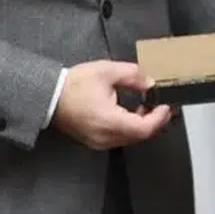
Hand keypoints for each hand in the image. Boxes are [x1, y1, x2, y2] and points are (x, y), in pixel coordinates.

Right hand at [51, 60, 171, 149]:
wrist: (48, 96)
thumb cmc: (75, 84)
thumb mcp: (107, 71)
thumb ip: (133, 76)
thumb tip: (151, 83)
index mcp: (109, 121)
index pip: (143, 128)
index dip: (159, 118)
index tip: (166, 105)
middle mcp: (105, 137)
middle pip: (139, 136)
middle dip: (154, 121)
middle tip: (162, 105)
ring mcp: (99, 142)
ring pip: (130, 138)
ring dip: (142, 125)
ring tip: (149, 107)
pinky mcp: (94, 141)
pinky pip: (119, 138)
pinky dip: (130, 127)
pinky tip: (132, 113)